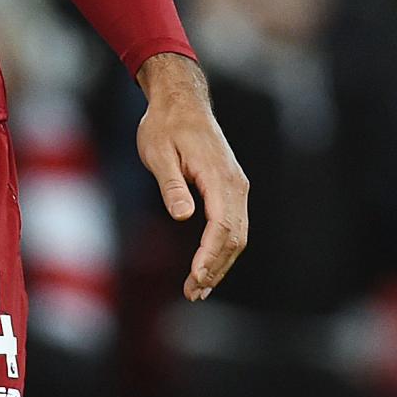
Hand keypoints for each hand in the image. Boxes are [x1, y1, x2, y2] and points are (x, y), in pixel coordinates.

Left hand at [135, 53, 248, 300]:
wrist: (181, 103)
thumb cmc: (165, 127)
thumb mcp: (158, 153)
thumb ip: (172, 185)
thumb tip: (184, 217)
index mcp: (218, 178)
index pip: (222, 226)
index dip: (210, 256)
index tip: (196, 278)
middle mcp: (235, 185)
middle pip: (235, 237)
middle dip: (216, 268)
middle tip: (193, 293)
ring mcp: (236, 187)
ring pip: (237, 235)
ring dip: (220, 264)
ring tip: (198, 289)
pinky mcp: (231, 189)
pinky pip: (232, 225)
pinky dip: (222, 249)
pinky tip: (206, 266)